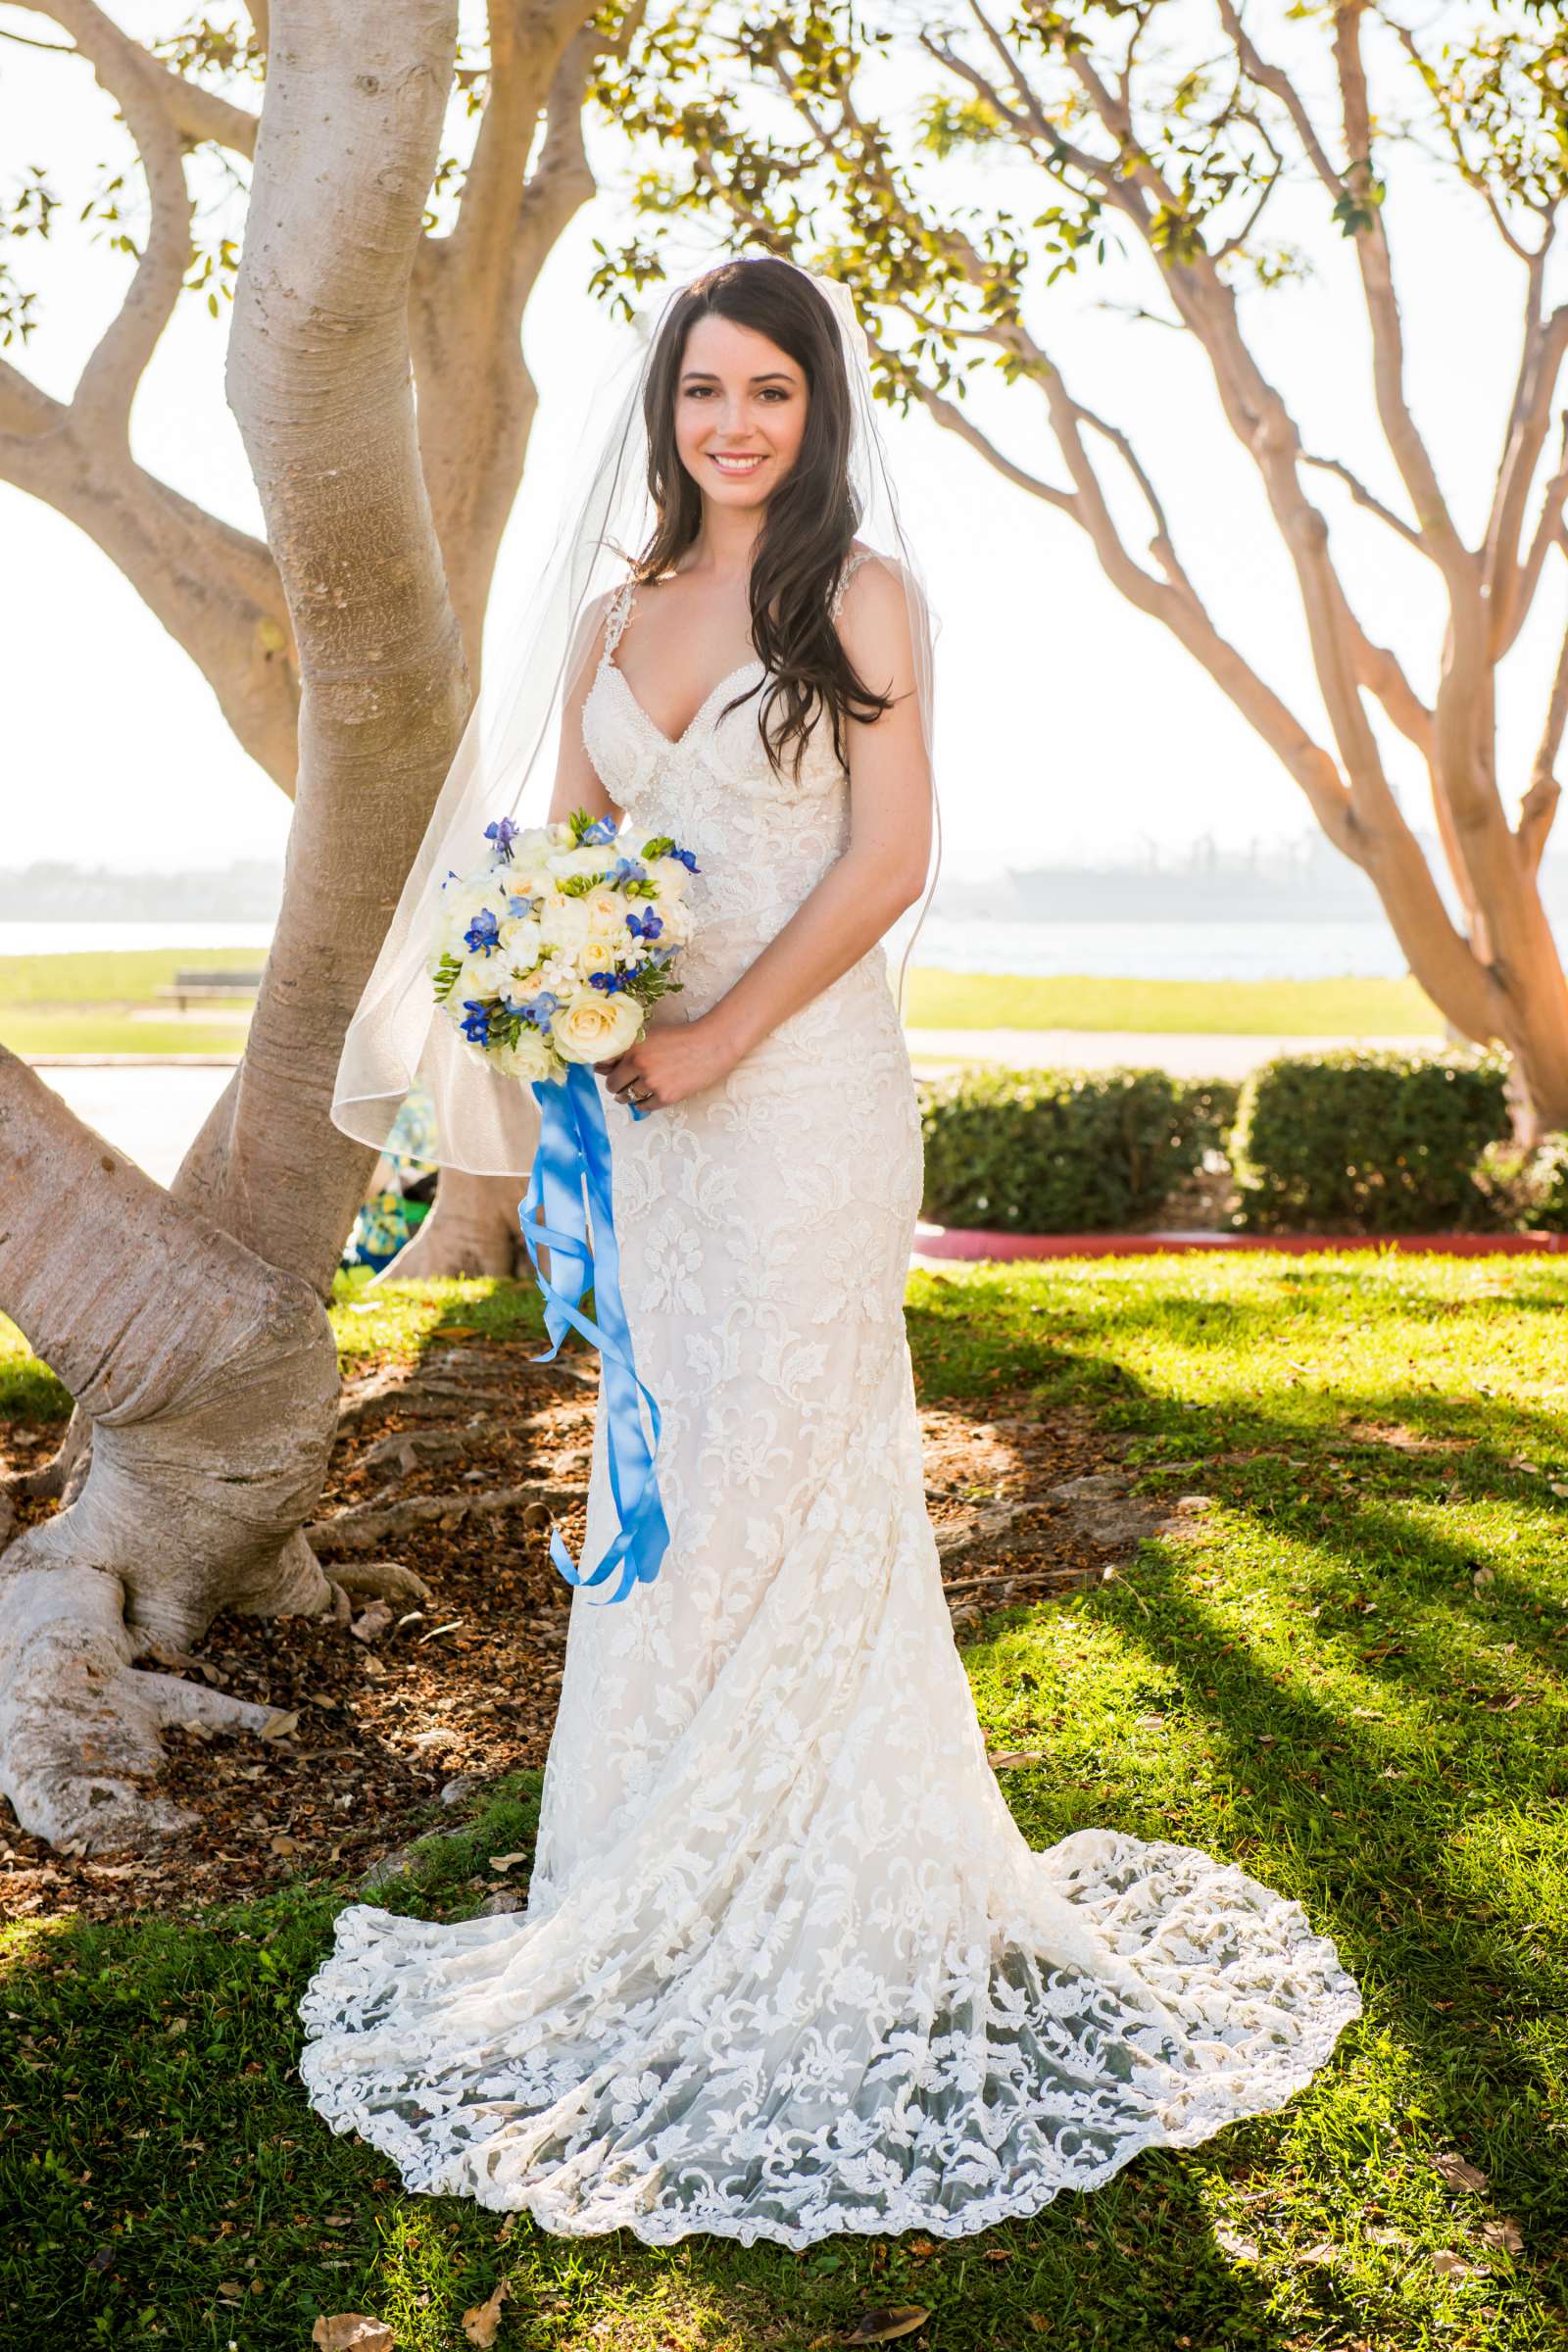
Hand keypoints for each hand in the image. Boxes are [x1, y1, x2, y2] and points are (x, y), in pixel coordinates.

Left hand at [597, 1016, 739, 1112]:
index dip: (606, 1070)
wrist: (712, 1045)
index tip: (607, 1073)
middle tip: (620, 1086)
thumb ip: (630, 1048)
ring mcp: (652, 1083)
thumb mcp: (652, 1035)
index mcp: (634, 1047)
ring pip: (627, 1097)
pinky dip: (642, 1104)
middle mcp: (640, 1065)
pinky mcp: (666, 1096)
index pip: (605, 1066)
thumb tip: (604, 1064)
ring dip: (627, 1097)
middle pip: (613, 1085)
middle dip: (615, 1086)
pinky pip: (644, 1106)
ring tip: (632, 1093)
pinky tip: (645, 1099)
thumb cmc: (682, 1037)